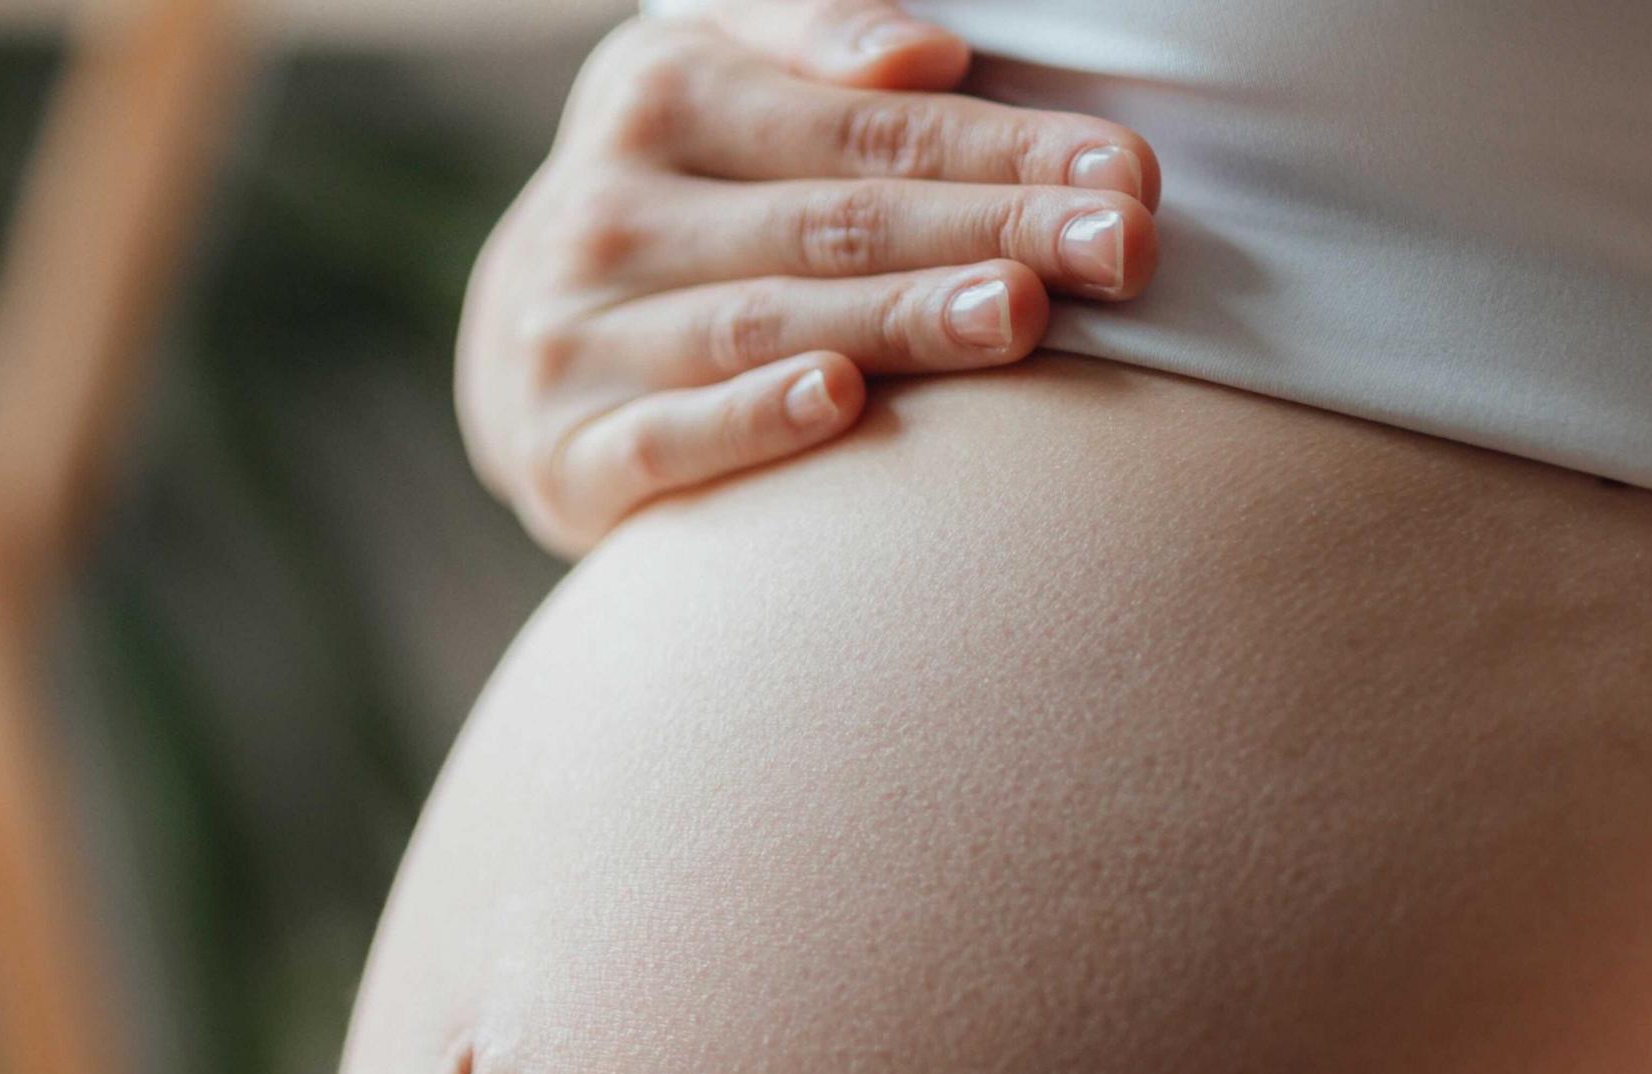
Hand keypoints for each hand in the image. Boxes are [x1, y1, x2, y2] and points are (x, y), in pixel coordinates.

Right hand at [461, 0, 1161, 554]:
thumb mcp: (725, 76)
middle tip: (1120, 251)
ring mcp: (578, 334)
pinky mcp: (566, 452)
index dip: (1001, 147)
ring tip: (1019, 314)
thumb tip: (923, 55)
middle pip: (835, 221)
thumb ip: (820, 42)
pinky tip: (842, 399)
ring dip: (900, 319)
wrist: (525, 342)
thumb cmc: (685, 193)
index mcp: (661, 91)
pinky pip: (671, 436)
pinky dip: (754, 419)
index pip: (865, 125)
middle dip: (990, 231)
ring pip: (766, 323)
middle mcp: (609, 209)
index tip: (1125, 175)